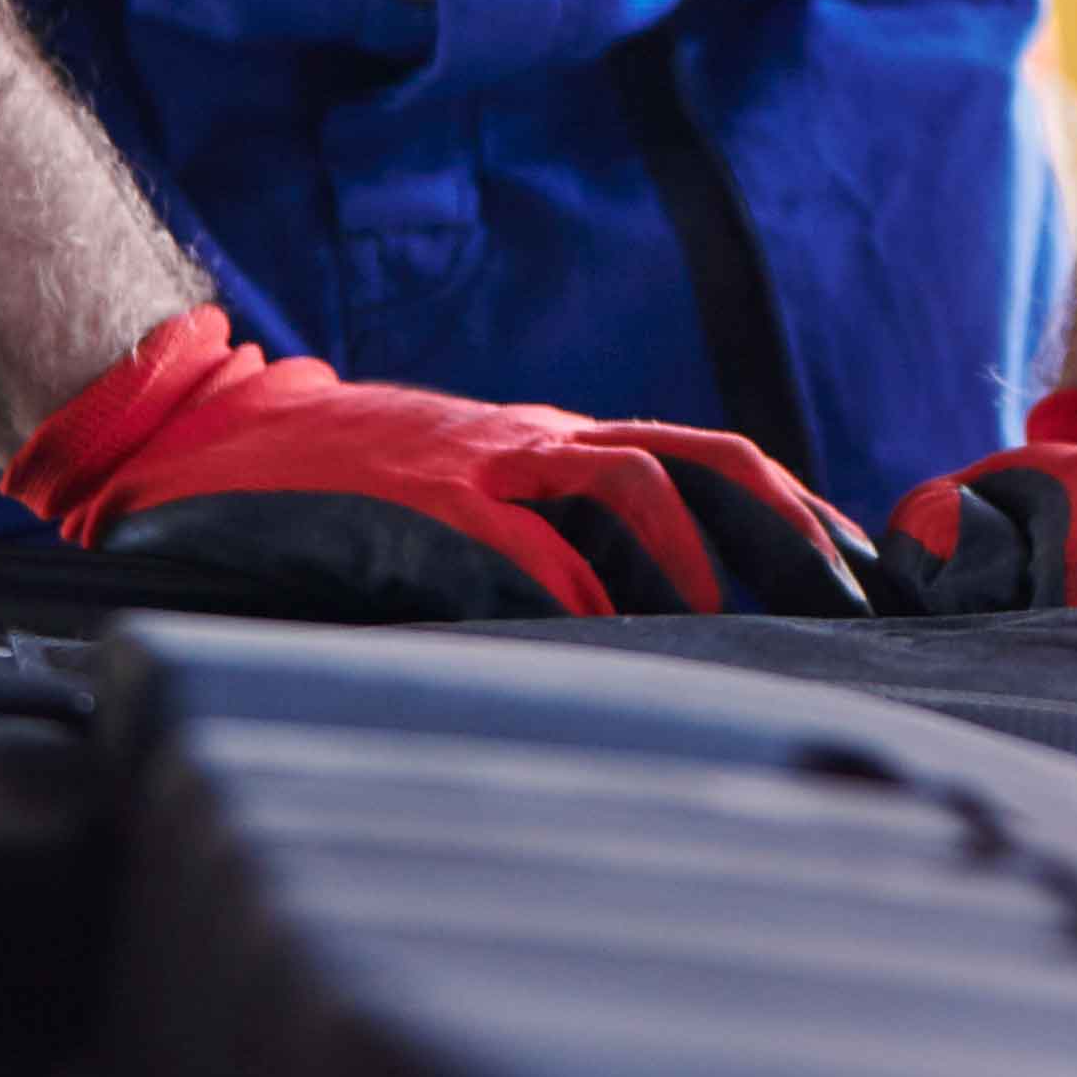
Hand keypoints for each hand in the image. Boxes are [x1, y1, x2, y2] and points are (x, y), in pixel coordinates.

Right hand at [0, 303, 872, 618]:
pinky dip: (576, 590)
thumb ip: (547, 532)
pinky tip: (607, 639)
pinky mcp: (426, 497)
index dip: (793, 509)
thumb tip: (639, 619)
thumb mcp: (470, 490)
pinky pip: (524, 541)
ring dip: (694, 553)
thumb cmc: (351, 479)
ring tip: (731, 618)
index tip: (861, 569)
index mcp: (561, 441)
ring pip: (632, 480)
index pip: (709, 458)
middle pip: (703, 456)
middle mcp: (544, 441)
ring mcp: (487, 464)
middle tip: (843, 595)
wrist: (215, 437)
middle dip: (784, 523)